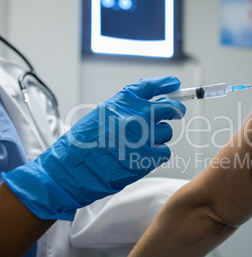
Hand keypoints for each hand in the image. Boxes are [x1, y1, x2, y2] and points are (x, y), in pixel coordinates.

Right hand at [2, 76, 185, 219]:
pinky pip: (164, 152)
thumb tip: (150, 109)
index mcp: (120, 103)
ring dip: (160, 137)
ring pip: (166, 132)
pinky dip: (158, 155)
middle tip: (177, 113)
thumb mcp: (101, 116)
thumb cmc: (82, 145)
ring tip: (142, 143)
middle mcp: (133, 116)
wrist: (70, 171)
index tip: (175, 85)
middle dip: (175, 110)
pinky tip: (143, 156)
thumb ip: (125, 110)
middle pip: (168, 108)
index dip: (165, 84)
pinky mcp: (145, 158)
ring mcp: (141, 137)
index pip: (149, 87)